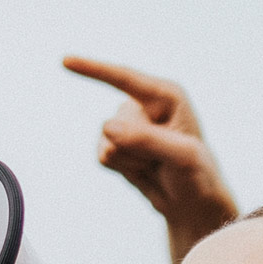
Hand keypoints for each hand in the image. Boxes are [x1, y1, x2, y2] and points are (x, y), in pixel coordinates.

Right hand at [63, 57, 239, 261]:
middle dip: (137, 149)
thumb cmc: (197, 174)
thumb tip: (107, 127)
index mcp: (166, 95)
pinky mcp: (116, 144)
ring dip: (130, 161)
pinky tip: (143, 170)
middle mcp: (144, 104)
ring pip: (107, 143)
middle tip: (164, 159)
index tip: (65, 61)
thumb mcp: (182, 157)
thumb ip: (146, 140)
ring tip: (155, 165)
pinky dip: (122, 169)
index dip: (94, 69)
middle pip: (117, 124)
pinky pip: (102, 157)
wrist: (192, 202)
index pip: (124, 78)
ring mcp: (128, 124)